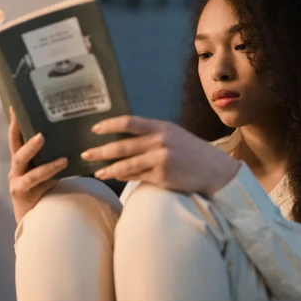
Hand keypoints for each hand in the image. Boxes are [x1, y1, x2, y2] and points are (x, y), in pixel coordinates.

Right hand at [8, 107, 67, 223]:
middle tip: (39, 126)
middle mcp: (15, 168)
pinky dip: (50, 171)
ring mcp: (17, 181)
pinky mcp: (23, 192)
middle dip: (22, 132)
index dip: (15, 122)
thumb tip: (72, 134)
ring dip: (34, 151)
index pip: (15, 137)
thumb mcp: (44, 170)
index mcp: (19, 160)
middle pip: (16, 148)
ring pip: (23, 163)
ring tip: (49, 143)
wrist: (35, 217)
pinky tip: (63, 164)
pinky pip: (36, 180)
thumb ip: (49, 156)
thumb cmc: (43, 189)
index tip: (15, 106)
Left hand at [81, 115, 240, 195]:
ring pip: (126, 165)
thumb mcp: (174, 135)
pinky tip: (116, 178)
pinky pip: (137, 177)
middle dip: (101, 151)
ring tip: (97, 172)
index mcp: (161, 127)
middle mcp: (159, 141)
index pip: (129, 122)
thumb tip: (125, 142)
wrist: (215, 169)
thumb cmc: (192, 152)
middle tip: (85, 154)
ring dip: (109, 169)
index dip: (109, 125)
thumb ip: (151, 135)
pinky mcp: (162, 176)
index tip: (94, 129)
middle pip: (122, 146)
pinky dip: (124, 177)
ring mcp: (160, 159)